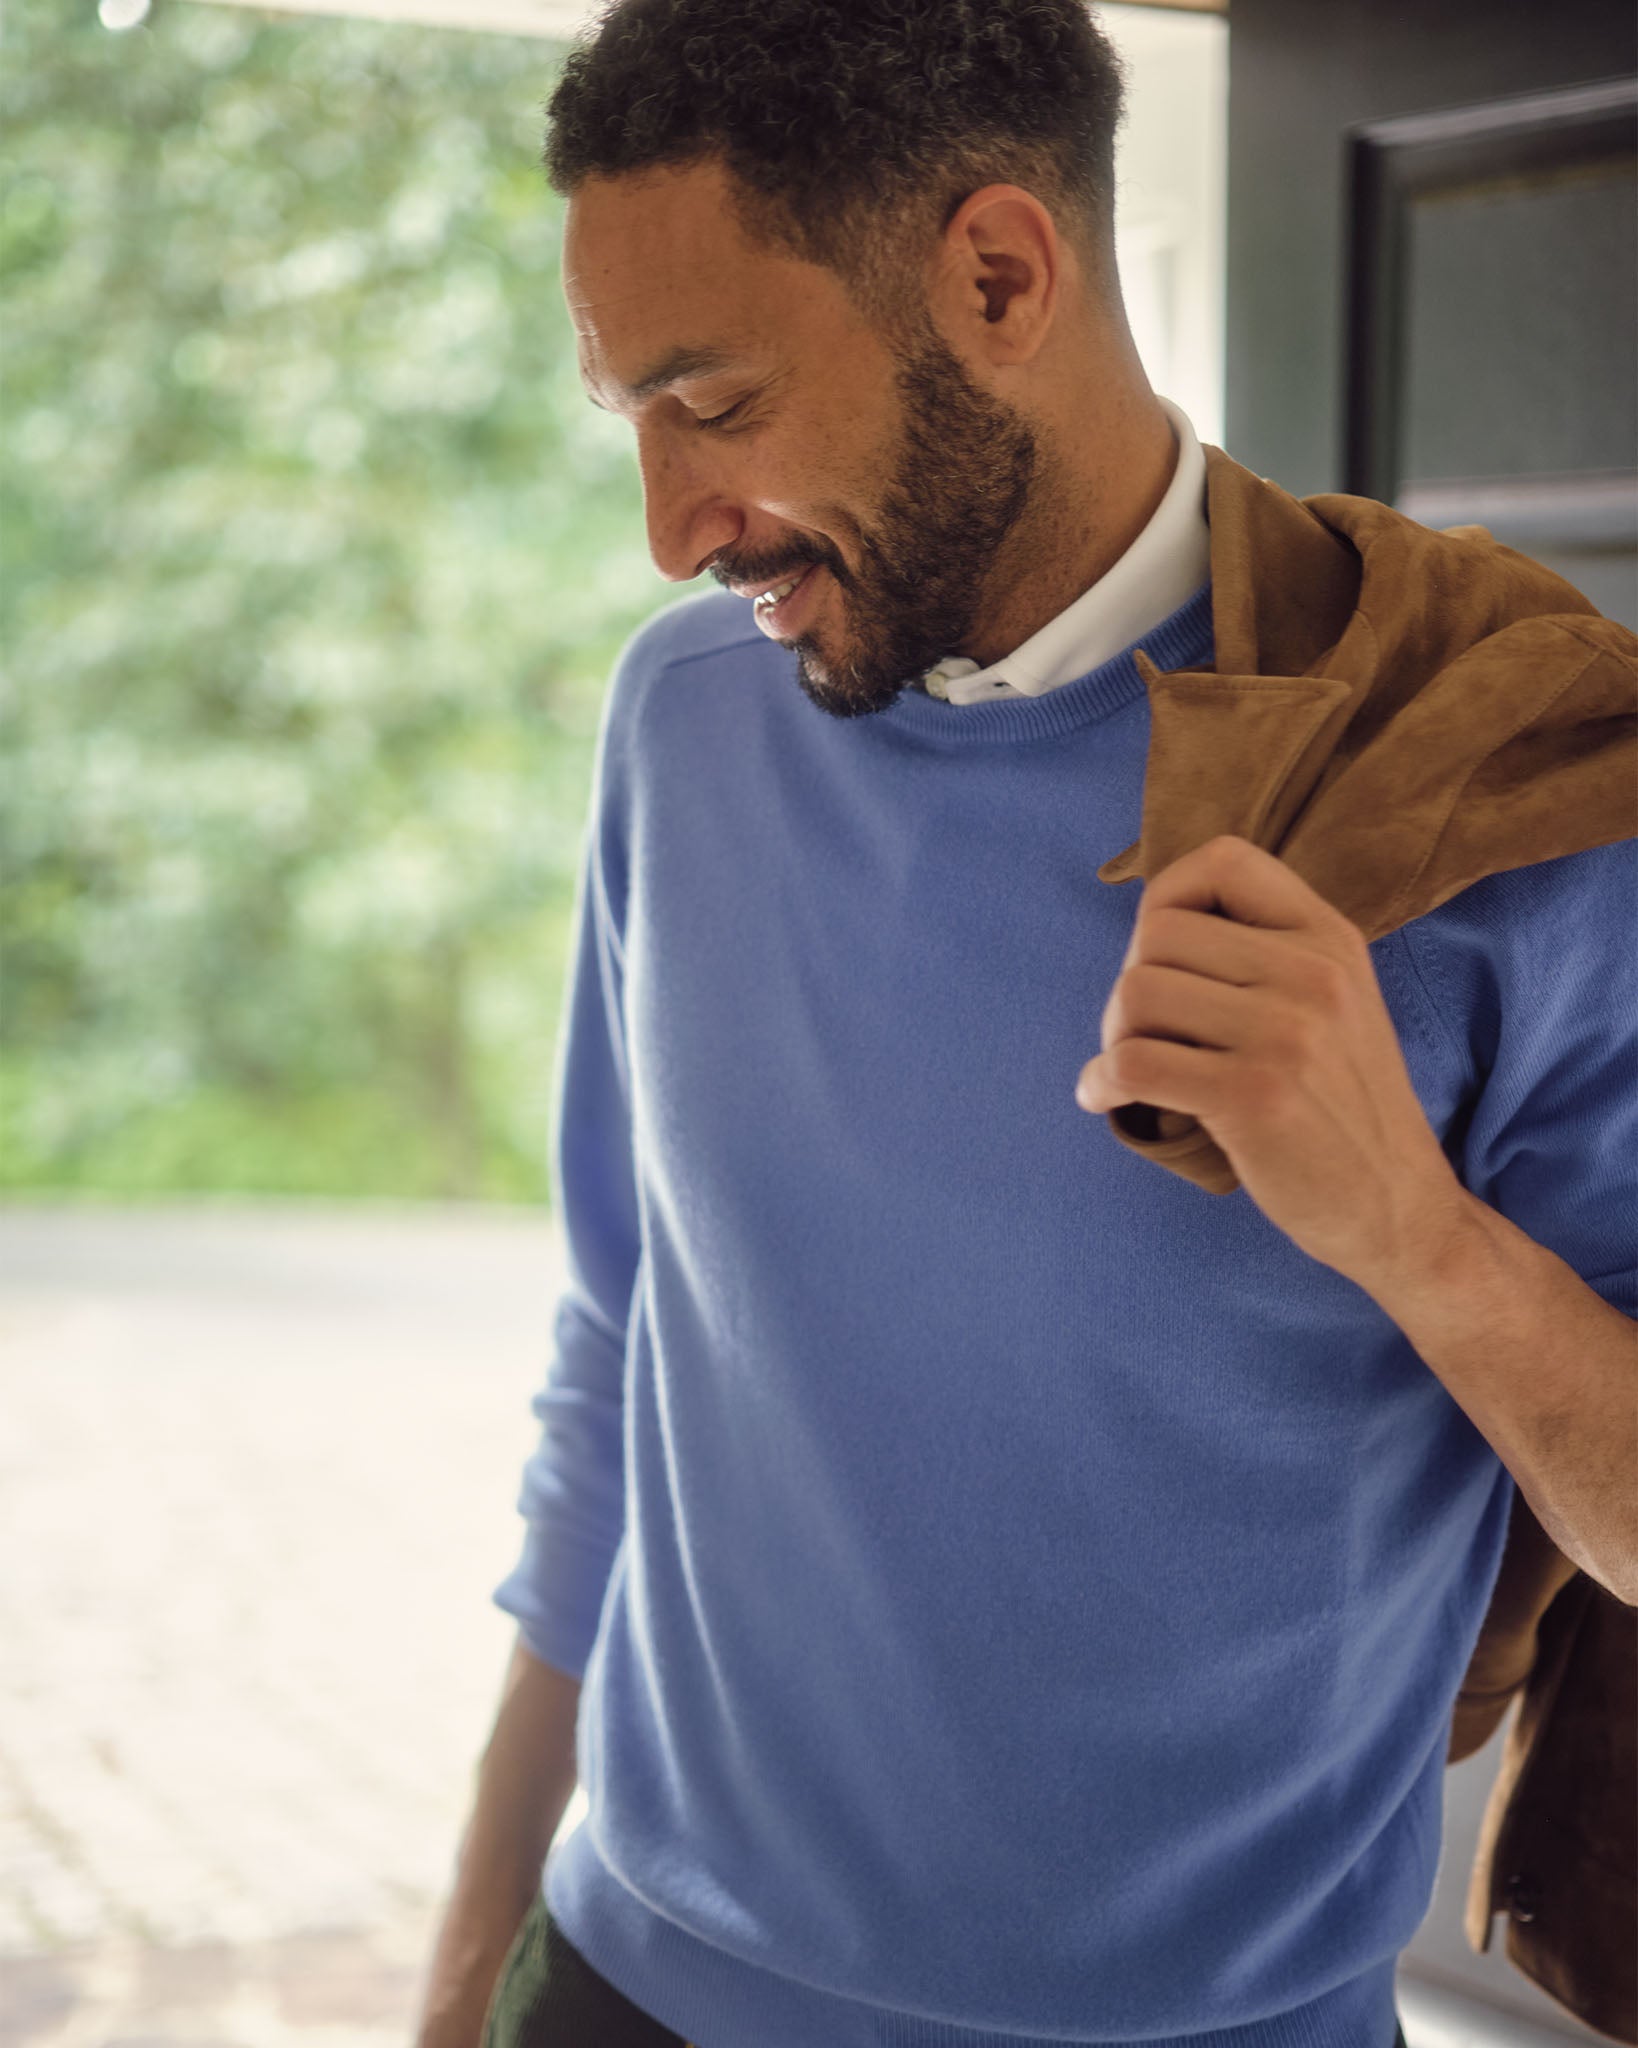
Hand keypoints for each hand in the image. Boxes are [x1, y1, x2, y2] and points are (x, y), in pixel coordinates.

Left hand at [1075, 834, 1466, 1289]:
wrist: (1398, 1206)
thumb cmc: (1342, 1107)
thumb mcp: (1333, 1003)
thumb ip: (1264, 956)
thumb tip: (1150, 934)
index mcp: (1329, 937)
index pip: (1223, 860)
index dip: (1166, 901)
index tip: (1161, 958)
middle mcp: (1312, 972)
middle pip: (1158, 934)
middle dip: (1130, 985)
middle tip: (1143, 1035)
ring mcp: (1285, 1033)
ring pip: (1137, 993)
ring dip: (1115, 1037)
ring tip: (1133, 1071)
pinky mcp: (1252, 1096)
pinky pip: (1133, 1062)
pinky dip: (1101, 1083)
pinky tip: (1107, 1100)